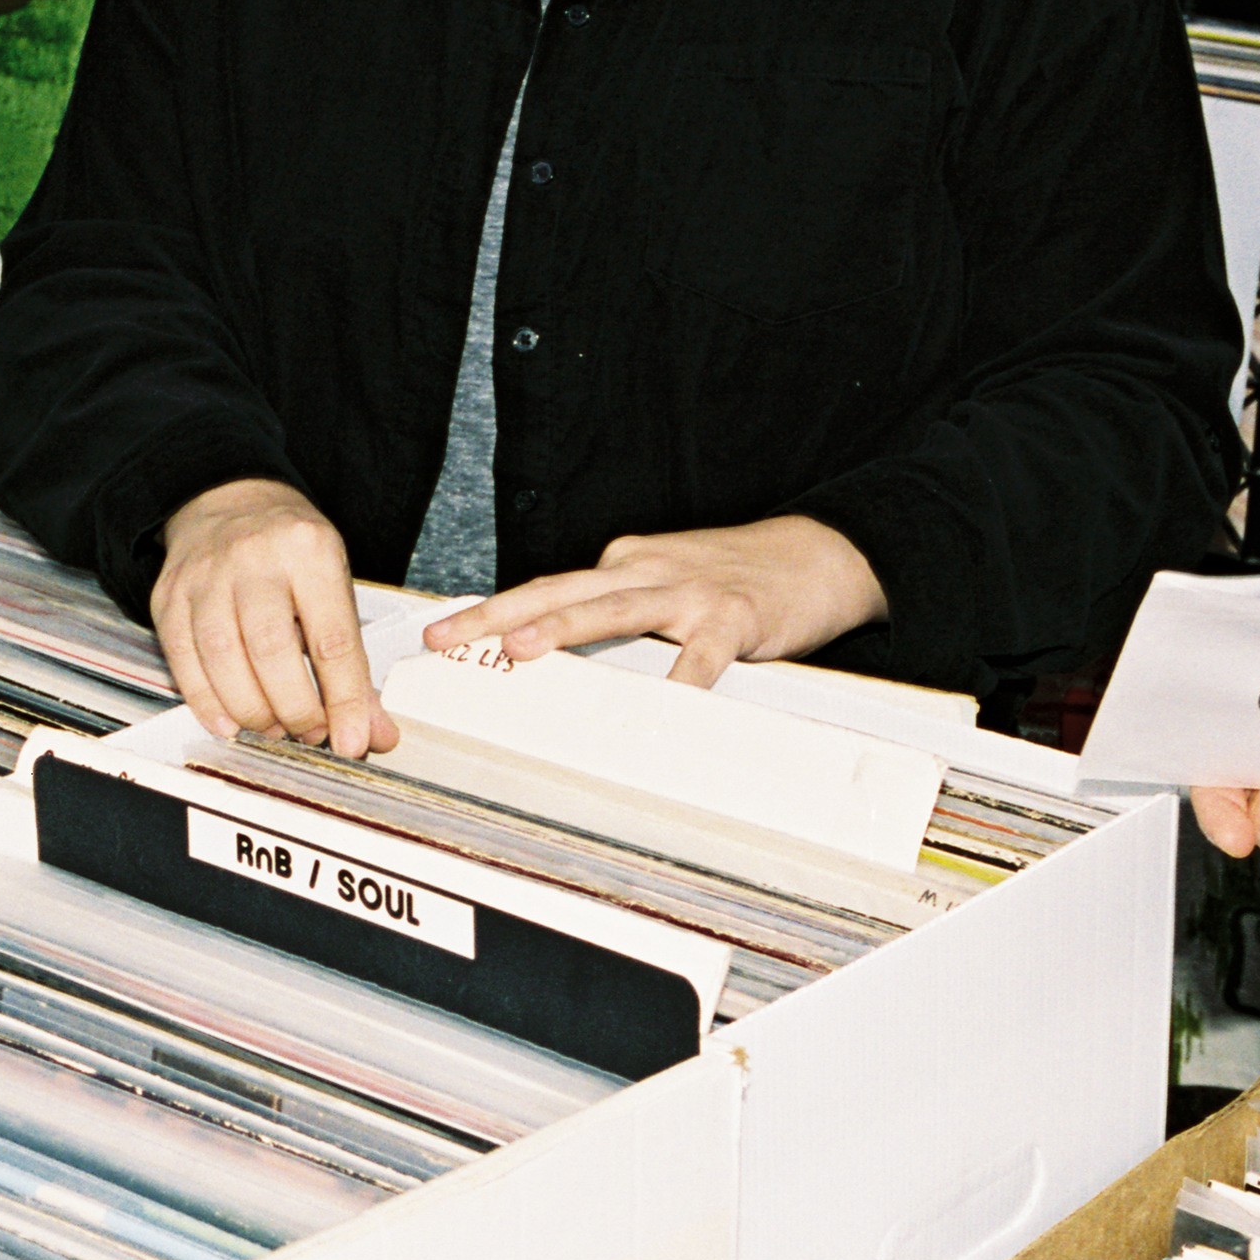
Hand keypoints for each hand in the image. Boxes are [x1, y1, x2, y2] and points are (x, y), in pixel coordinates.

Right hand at [152, 478, 395, 753]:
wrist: (230, 504)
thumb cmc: (289, 553)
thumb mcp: (334, 588)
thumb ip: (351, 664)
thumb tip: (371, 732)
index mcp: (309, 551)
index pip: (331, 639)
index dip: (344, 700)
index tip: (352, 742)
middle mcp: (254, 558)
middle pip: (272, 651)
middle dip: (295, 709)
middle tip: (310, 734)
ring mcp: (205, 576)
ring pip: (223, 659)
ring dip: (252, 711)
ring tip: (275, 728)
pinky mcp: (170, 596)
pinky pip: (184, 660)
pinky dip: (207, 703)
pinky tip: (230, 722)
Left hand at [419, 517, 886, 688]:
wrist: (821, 552)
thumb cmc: (736, 577)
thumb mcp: (665, 583)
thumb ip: (616, 614)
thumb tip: (559, 653)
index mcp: (621, 565)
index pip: (545, 588)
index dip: (490, 611)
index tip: (438, 634)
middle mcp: (643, 570)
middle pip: (557, 589)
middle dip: (495, 615)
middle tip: (444, 638)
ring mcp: (688, 592)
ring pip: (613, 609)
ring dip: (563, 625)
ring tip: (520, 648)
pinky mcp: (733, 618)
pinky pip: (700, 656)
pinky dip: (679, 681)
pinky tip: (661, 707)